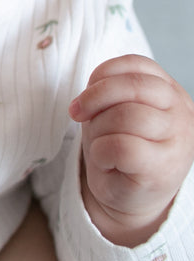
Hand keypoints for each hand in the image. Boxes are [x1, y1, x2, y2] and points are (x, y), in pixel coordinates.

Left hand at [70, 55, 193, 245]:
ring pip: (126, 116)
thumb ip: (111, 87)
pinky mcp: (163, 169)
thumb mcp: (113, 107)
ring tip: (99, 142)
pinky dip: (101, 152)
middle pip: (133, 86)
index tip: (85, 94)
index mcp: (170, 91)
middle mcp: (182, 113)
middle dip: (95, 97)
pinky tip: (106, 161)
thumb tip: (93, 85)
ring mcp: (178, 142)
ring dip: (98, 127)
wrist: (127, 196)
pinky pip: (121, 147)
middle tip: (77, 113)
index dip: (102, 74)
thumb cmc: (117, 144)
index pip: (136, 64)